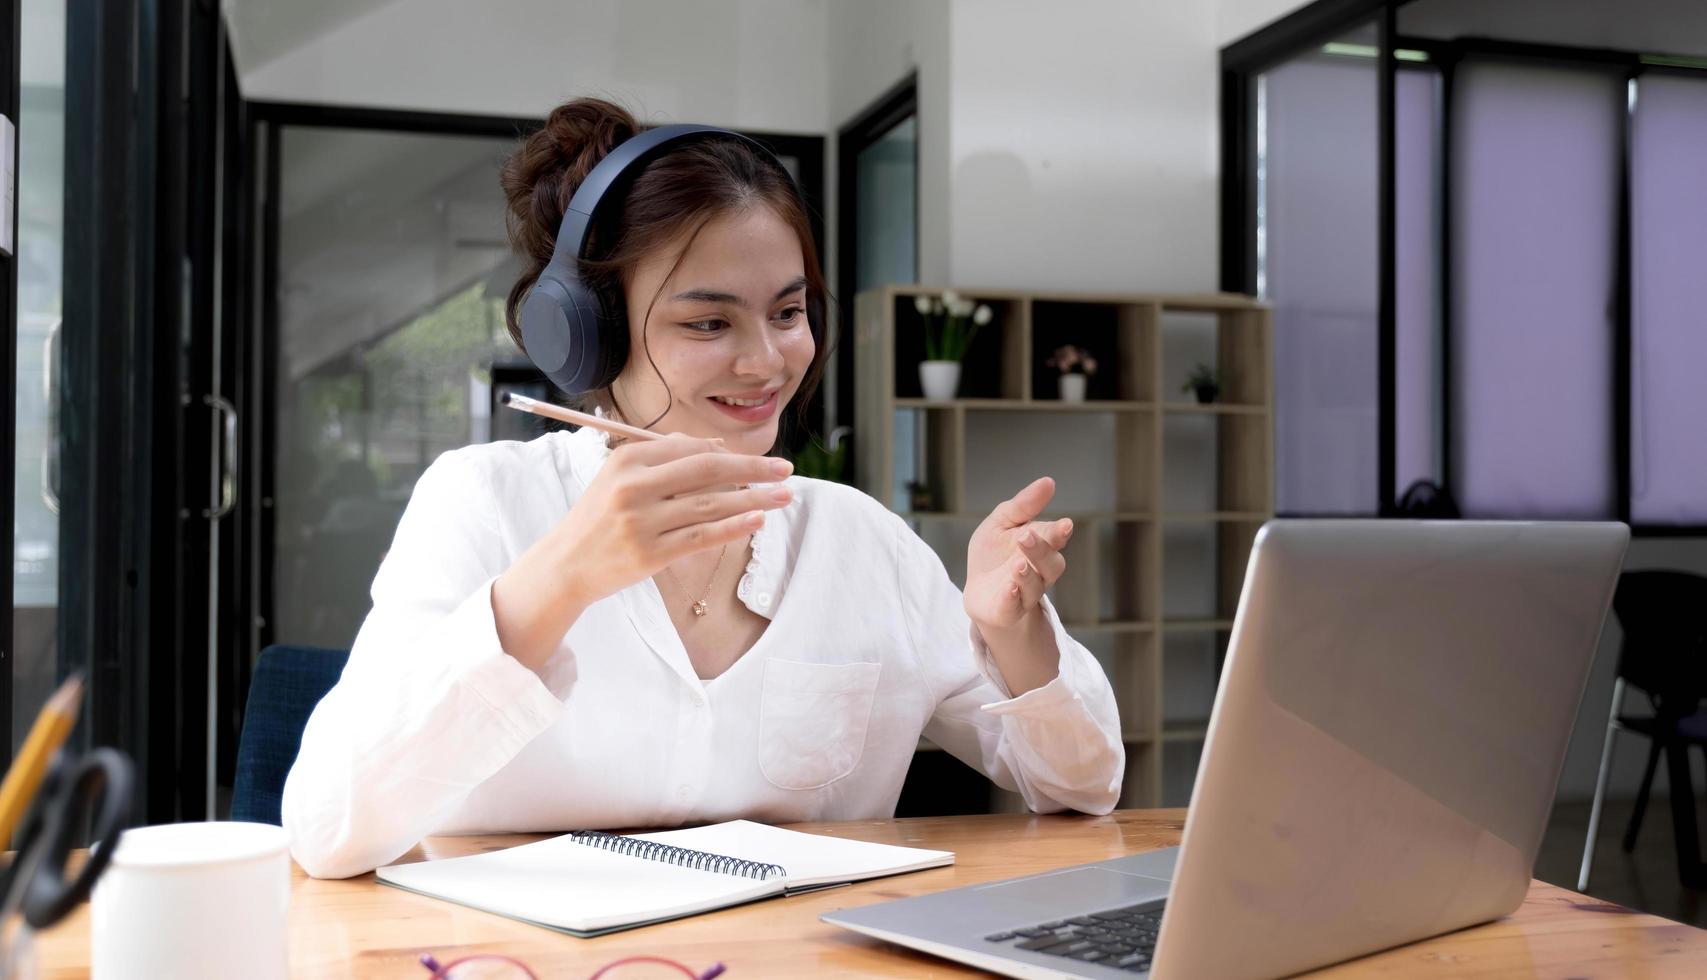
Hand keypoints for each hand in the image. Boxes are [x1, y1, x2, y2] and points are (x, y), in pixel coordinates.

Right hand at [492, 434, 792, 668]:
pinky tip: (758, 519)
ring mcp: (641, 521)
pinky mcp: (650, 553)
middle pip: (707, 470)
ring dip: (754, 498)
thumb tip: (718, 447)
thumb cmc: (600, 517)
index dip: (731, 453)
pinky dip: (733, 526)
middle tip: (785, 469)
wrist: (565, 563)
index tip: (759, 461)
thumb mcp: (622, 477)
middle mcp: (634, 486)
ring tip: (784, 496)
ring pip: (711, 504)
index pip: (691, 449)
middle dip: (752, 468)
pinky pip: (701, 536)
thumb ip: (666, 458)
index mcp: (627, 459)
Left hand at [963, 477, 1072, 631]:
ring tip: (1018, 564)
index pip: (1054, 538)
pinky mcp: (1008, 610)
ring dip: (1027, 575)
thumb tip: (1049, 482)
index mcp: (1041, 547)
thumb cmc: (994, 554)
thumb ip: (1023, 505)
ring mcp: (1025, 593)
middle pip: (1050, 564)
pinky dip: (1012, 597)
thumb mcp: (1002, 523)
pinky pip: (1014, 606)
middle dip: (1041, 550)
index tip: (1064, 525)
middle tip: (1026, 536)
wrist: (978, 591)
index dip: (1059, 532)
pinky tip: (1008, 587)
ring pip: (1035, 586)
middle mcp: (1039, 572)